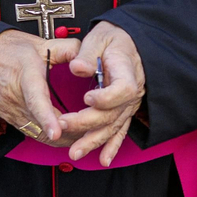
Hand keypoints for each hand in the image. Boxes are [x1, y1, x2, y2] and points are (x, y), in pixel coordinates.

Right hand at [0, 30, 80, 144]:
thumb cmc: (8, 51)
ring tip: (83, 136)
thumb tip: (88, 60)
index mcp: (26, 77)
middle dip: (66, 134)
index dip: (46, 118)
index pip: (35, 100)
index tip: (56, 132)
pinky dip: (50, 137)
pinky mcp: (12, 120)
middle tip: (90, 132)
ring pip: (38, 135)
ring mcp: (13, 113)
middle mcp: (17, 99)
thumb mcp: (39, 43)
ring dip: (60, 139)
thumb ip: (67, 49)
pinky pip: (33, 134)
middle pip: (41, 126)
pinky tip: (65, 134)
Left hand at [56, 22, 145, 166]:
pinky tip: (103, 160)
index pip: (123, 90)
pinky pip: (120, 131)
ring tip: (74, 152)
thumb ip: (87, 53)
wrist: (131, 43)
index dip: (106, 98)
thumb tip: (77, 68)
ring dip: (94, 141)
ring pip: (113, 126)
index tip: (87, 98)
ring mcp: (130, 104)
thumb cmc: (114, 38)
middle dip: (87, 123)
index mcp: (127, 69)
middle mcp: (133, 90)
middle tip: (63, 125)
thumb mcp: (100, 37)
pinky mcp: (126, 111)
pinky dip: (111, 146)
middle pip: (113, 113)